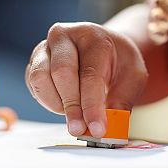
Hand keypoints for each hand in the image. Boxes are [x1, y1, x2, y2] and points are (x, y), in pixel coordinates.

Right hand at [26, 22, 147, 137]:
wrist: (106, 50)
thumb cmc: (119, 63)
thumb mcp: (133, 78)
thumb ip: (122, 102)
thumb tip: (110, 131)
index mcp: (93, 36)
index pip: (90, 73)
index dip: (92, 105)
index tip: (97, 129)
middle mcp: (64, 36)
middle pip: (61, 72)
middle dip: (72, 106)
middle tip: (81, 130)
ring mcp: (45, 48)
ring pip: (40, 78)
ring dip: (57, 103)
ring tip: (76, 112)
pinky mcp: (34, 64)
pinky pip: (34, 86)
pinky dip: (48, 101)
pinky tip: (65, 106)